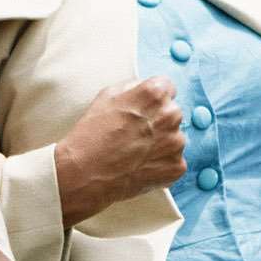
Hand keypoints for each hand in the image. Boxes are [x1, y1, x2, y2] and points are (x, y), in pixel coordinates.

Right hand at [55, 77, 185, 225]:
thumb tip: (145, 90)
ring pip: (174, 138)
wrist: (84, 173)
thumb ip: (133, 87)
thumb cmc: (92, 133)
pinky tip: (141, 166)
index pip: (167, 88)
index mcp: (155, 94)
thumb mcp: (106, 96)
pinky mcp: (176, 166)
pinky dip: (161, 164)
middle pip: (172, 113)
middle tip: (135, 134)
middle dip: (158, 121)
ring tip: (136, 152)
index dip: (152, 100)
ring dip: (161, 143)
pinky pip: (174, 161)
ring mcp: (176, 143)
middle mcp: (170, 115)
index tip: (143, 110)